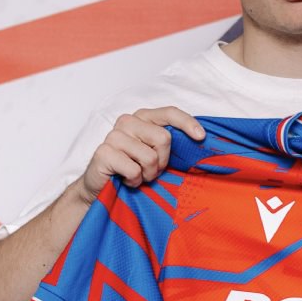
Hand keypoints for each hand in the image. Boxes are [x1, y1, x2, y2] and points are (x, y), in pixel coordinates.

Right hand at [75, 106, 205, 200]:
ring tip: (136, 175)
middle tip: (150, 170)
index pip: (169, 112)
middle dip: (162, 161)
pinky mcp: (104, 152)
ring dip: (147, 174)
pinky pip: (134, 170)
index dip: (187, 123)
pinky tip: (125, 179)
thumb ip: (169, 143)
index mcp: (142, 118)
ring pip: (150, 157)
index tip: (201, 137)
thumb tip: (199, 140)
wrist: (101, 188)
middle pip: (163, 138)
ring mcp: (113, 135)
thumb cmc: (132, 169)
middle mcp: (127, 121)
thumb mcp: (155, 153)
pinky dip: (134, 181)